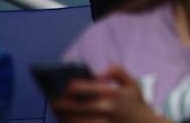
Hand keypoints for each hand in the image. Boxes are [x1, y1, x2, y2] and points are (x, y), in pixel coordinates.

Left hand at [51, 66, 166, 122]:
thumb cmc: (136, 104)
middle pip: (71, 107)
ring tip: (58, 112)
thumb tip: (99, 73)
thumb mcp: (132, 83)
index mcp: (111, 93)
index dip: (69, 87)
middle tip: (54, 101)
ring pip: (71, 121)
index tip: (65, 86)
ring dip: (62, 116)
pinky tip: (68, 120)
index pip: (81, 88)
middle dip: (59, 103)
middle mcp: (103, 108)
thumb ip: (117, 71)